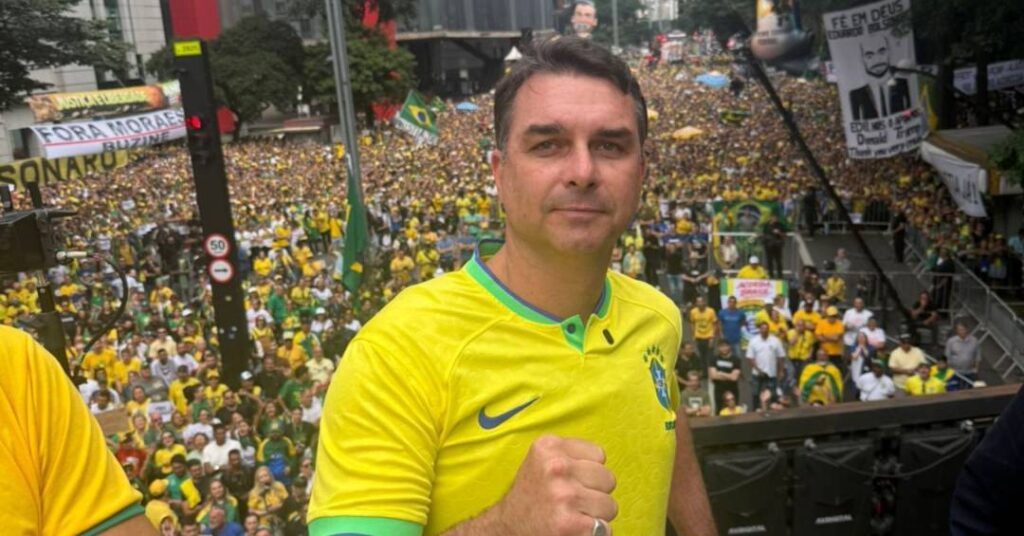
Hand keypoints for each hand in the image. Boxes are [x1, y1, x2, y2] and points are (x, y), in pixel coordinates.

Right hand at [490, 435, 616, 535]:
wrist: (507, 527)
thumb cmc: (531, 496)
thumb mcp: (542, 460)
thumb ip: (570, 454)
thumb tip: (603, 462)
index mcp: (549, 447)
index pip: (599, 455)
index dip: (588, 472)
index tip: (571, 480)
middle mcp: (556, 468)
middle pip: (608, 479)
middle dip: (595, 492)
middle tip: (572, 501)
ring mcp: (564, 495)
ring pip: (610, 505)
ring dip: (596, 515)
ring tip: (573, 515)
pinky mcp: (571, 524)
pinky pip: (606, 528)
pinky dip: (594, 533)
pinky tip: (575, 529)